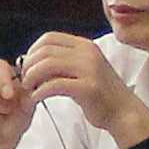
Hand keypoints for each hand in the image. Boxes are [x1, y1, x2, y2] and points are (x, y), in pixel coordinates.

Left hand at [19, 34, 142, 140]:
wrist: (123, 111)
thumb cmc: (99, 93)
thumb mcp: (85, 68)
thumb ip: (64, 61)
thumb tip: (33, 60)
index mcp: (85, 46)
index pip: (49, 37)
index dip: (32, 50)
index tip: (27, 66)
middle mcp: (87, 53)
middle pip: (45, 51)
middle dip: (29, 65)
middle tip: (24, 81)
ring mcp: (89, 69)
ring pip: (47, 65)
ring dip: (32, 78)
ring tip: (29, 89)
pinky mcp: (88, 88)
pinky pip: (54, 85)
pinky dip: (39, 92)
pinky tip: (36, 99)